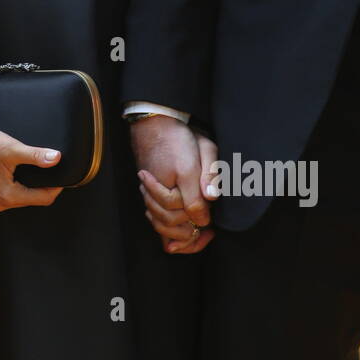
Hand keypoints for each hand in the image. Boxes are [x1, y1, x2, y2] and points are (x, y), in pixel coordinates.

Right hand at [0, 103, 63, 212]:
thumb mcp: (10, 148)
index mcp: (7, 196)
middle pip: (25, 199)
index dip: (55, 188)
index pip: (43, 199)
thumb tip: (56, 159)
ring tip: (13, 168)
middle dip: (33, 186)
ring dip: (15, 187)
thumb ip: (35, 156)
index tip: (59, 178)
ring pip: (8, 199)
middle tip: (34, 167)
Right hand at [129, 115, 217, 254]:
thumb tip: (211, 197)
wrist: (155, 126)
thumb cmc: (181, 138)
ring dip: (177, 233)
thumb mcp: (204, 148)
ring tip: (194, 233)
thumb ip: (208, 174)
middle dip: (190, 227)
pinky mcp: (147, 196)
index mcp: (177, 178)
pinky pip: (153, 220)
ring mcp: (150, 193)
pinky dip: (164, 230)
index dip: (203, 217)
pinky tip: (179, 232)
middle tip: (206, 228)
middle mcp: (159, 189)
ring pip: (160, 224)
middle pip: (172, 220)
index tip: (211, 222)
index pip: (190, 209)